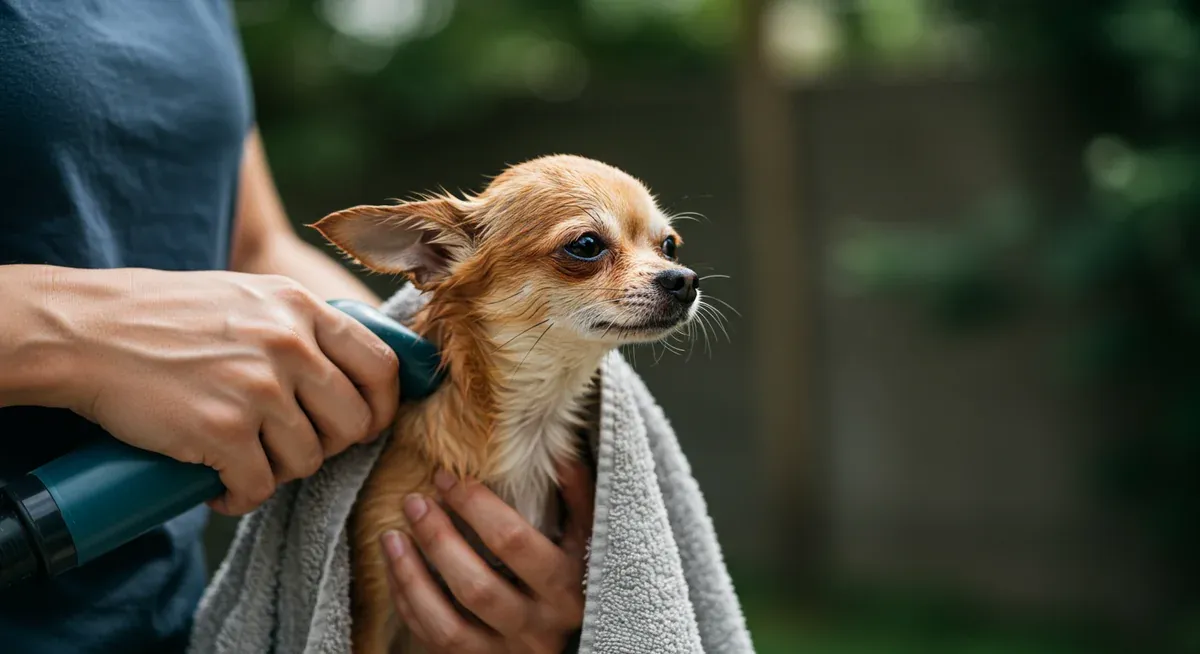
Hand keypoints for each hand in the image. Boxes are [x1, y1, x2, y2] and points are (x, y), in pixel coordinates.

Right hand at [50, 267, 399, 514]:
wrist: (86, 331)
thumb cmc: (165, 316)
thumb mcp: (250, 298)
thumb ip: (300, 326)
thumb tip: (350, 370)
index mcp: (301, 308)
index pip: (380, 366)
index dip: (381, 406)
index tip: (363, 425)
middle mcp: (289, 345)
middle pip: (353, 422)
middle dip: (331, 447)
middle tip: (296, 448)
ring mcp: (257, 389)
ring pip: (308, 460)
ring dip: (281, 472)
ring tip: (250, 462)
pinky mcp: (222, 431)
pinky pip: (259, 486)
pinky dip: (242, 497)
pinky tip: (223, 488)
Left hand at [380, 461, 593, 653]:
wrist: (567, 645)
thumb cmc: (575, 579)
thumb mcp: (587, 540)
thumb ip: (578, 499)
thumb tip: (561, 452)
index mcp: (568, 587)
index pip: (514, 542)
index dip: (476, 507)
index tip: (449, 479)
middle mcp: (539, 626)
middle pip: (477, 586)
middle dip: (438, 539)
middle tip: (415, 501)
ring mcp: (507, 651)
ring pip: (448, 623)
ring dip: (413, 576)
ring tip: (391, 535)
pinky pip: (434, 638)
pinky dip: (410, 603)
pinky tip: (397, 569)